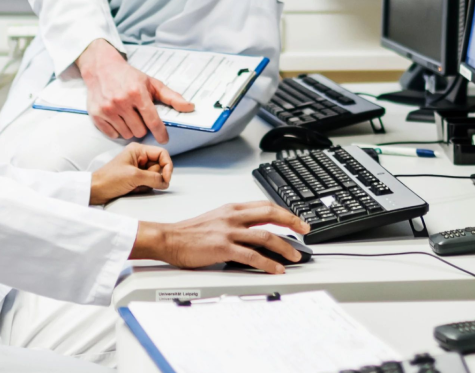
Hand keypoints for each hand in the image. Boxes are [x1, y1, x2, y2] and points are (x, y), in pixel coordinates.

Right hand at [76, 40, 194, 144]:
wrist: (102, 68)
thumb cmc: (129, 76)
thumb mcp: (151, 83)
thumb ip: (172, 97)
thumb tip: (190, 107)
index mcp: (137, 93)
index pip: (153, 121)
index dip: (161, 133)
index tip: (164, 138)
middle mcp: (121, 101)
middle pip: (140, 131)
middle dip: (143, 127)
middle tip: (140, 118)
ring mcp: (107, 109)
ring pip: (126, 134)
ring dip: (130, 129)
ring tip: (129, 117)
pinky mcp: (96, 114)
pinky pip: (112, 134)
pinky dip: (117, 130)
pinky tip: (119, 119)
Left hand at [90, 143, 173, 203]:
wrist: (96, 191)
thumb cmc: (108, 179)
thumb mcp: (134, 176)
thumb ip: (153, 178)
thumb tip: (165, 182)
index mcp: (138, 150)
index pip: (162, 153)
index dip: (167, 165)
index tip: (167, 178)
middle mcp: (139, 157)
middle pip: (159, 166)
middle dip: (154, 177)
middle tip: (143, 182)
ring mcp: (138, 168)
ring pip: (155, 177)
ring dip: (148, 184)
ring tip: (134, 185)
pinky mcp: (136, 178)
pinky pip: (149, 183)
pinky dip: (144, 188)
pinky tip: (133, 189)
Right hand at [132, 202, 312, 274]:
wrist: (169, 238)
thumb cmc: (188, 233)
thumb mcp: (216, 218)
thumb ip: (234, 221)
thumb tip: (253, 230)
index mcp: (232, 208)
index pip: (265, 205)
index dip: (284, 212)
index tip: (296, 219)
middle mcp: (233, 216)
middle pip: (270, 214)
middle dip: (292, 222)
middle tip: (305, 230)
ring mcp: (229, 231)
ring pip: (265, 236)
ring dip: (285, 246)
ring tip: (295, 256)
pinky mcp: (223, 247)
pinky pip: (252, 255)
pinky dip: (268, 263)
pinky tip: (276, 268)